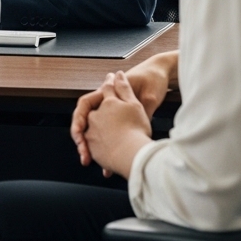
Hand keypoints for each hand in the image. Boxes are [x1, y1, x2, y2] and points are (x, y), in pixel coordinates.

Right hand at [71, 51, 175, 166]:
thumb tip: (139, 123)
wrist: (161, 74)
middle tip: (85, 154)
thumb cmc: (153, 78)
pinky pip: (111, 138)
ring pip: (97, 134)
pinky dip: (108, 151)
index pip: (85, 104)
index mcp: (109, 92)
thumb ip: (143, 109)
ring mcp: (114, 113)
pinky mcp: (122, 121)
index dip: (78, 120)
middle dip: (83, 141)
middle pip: (87, 123)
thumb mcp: (150, 94)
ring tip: (95, 162)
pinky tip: (110, 165)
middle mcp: (108, 103)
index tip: (79, 134)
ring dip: (93, 148)